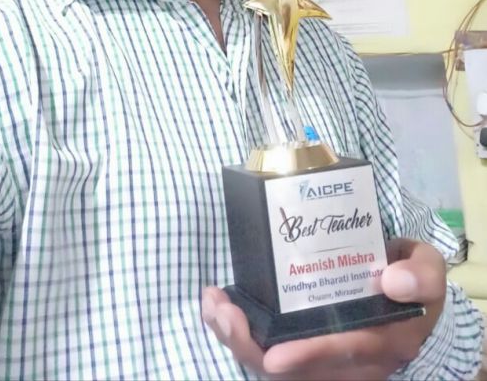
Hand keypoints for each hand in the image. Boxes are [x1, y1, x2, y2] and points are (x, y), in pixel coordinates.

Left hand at [202, 239, 445, 379]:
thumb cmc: (411, 281)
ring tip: (213, 306)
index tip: (275, 357)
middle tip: (222, 313)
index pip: (345, 354)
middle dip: (252, 347)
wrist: (407, 299)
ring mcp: (323, 359)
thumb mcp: (426, 269)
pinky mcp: (302, 350)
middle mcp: (349, 362)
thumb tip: (394, 280)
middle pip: (296, 371)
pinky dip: (238, 335)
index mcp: (382, 340)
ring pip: (274, 368)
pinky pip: (266, 354)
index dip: (310, 356)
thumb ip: (420, 273)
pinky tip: (217, 307)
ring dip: (237, 340)